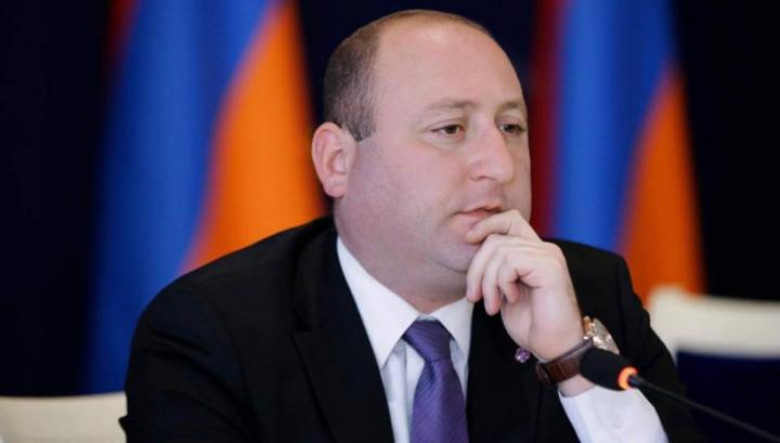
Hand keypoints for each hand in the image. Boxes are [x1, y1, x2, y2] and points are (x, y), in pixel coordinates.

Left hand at [464, 210, 583, 360]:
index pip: (509, 219)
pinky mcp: (550, 267)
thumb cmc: (532, 324)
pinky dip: (501, 283)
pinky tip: (510, 300)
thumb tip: (471, 245)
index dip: (486, 224)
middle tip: (474, 296)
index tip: (468, 240)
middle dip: (476, 269)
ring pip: (499, 251)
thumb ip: (495, 268)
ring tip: (492, 306)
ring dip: (487, 282)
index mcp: (534, 252)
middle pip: (495, 238)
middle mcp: (544, 249)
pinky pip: (510, 262)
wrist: (555, 348)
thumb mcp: (504, 291)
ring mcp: (549, 256)